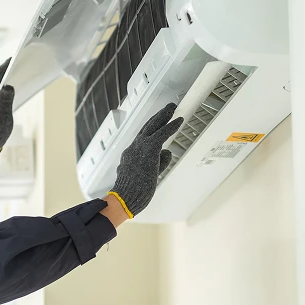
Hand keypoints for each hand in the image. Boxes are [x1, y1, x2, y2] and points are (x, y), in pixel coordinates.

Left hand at [0, 58, 14, 150]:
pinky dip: (0, 82)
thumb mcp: (4, 118)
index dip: (3, 68)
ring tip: (12, 68)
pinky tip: (7, 80)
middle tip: (14, 61)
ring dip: (1, 75)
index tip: (12, 60)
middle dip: (3, 69)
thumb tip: (8, 86)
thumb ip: (6, 102)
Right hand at [108, 103, 182, 218]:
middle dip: (158, 117)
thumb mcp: (146, 175)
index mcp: (130, 154)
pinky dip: (171, 126)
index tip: (159, 122)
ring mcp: (140, 147)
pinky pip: (161, 134)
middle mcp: (133, 147)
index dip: (152, 129)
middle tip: (167, 108)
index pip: (142, 138)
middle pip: (147, 127)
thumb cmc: (133, 192)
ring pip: (153, 126)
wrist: (125, 197)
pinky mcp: (149, 149)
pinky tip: (179, 120)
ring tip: (172, 107)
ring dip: (164, 116)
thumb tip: (167, 152)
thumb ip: (157, 163)